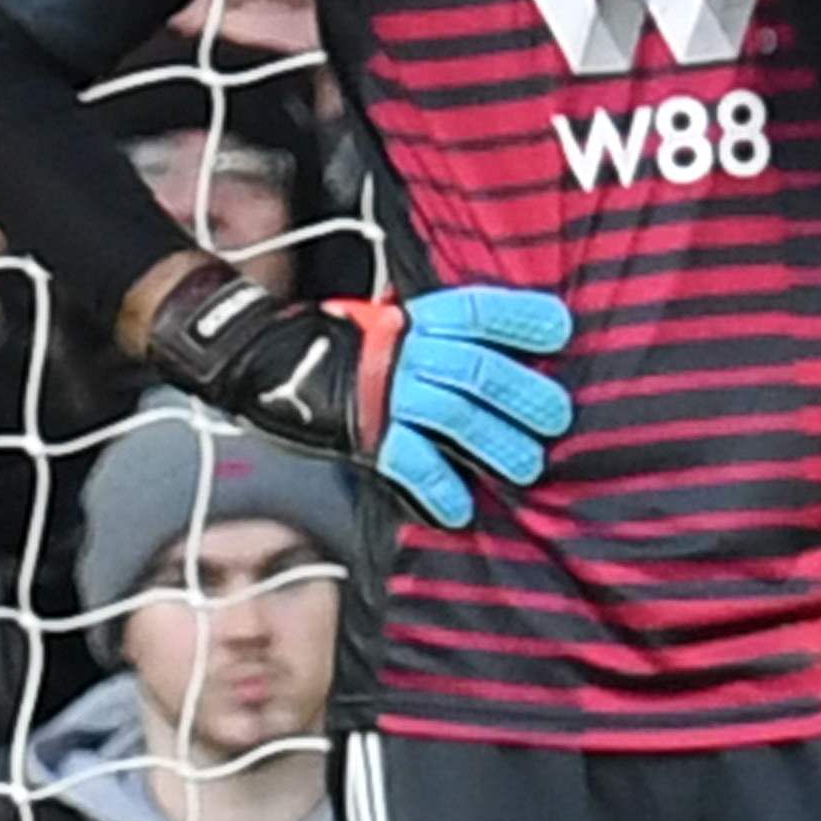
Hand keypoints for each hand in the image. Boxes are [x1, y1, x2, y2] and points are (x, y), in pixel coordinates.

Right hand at [137, 260, 571, 529]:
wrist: (259, 363)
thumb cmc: (337, 348)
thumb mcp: (386, 324)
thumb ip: (434, 337)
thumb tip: (499, 354)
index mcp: (413, 320)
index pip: (477, 310)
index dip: (521, 318)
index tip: (560, 331)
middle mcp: (403, 353)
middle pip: (479, 370)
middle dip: (525, 395)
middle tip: (556, 418)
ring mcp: (383, 394)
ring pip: (457, 417)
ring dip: (498, 445)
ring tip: (526, 467)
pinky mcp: (363, 435)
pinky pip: (410, 462)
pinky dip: (440, 488)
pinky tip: (460, 510)